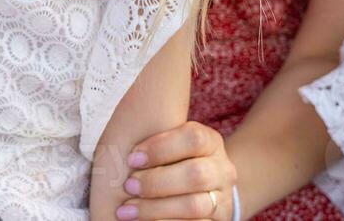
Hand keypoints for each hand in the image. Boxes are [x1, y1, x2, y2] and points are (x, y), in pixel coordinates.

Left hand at [121, 121, 237, 220]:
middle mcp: (222, 169)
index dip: (160, 148)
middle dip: (156, 182)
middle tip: (127, 186)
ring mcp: (223, 198)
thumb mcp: (172, 147)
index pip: (193, 138)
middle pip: (195, 174)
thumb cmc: (174, 163)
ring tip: (127, 210)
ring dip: (155, 209)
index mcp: (211, 142)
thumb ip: (156, 141)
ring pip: (194, 205)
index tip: (131, 158)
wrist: (206, 192)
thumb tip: (120, 132)